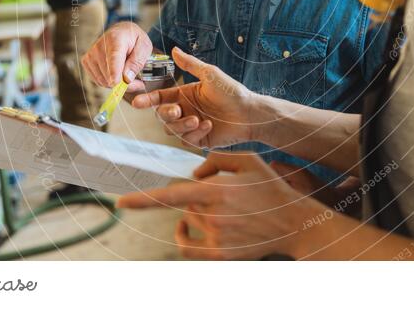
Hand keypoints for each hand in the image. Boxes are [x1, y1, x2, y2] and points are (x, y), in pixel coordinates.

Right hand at [81, 21, 152, 88]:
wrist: (121, 32)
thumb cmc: (134, 40)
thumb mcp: (144, 47)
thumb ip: (137, 62)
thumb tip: (127, 78)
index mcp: (115, 39)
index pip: (113, 59)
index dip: (114, 73)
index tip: (116, 83)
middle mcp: (99, 46)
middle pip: (108, 74)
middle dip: (124, 82)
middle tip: (137, 81)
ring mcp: (90, 54)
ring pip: (103, 80)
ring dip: (117, 83)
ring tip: (127, 75)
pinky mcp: (86, 61)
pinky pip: (98, 81)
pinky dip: (108, 81)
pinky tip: (116, 73)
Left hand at [117, 152, 323, 259]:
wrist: (293, 224)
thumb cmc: (270, 188)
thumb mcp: (249, 159)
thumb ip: (216, 158)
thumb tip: (194, 173)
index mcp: (218, 190)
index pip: (172, 196)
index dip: (143, 200)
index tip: (120, 203)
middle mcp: (213, 216)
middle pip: (185, 204)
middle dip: (195, 196)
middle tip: (222, 193)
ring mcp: (216, 238)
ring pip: (189, 221)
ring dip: (196, 213)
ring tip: (224, 208)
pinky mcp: (220, 255)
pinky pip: (189, 247)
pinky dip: (183, 236)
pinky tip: (186, 227)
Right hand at [132, 47, 260, 148]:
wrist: (249, 113)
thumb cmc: (232, 91)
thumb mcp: (210, 74)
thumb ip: (190, 64)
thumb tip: (174, 50)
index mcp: (185, 95)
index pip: (160, 98)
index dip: (148, 100)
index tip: (137, 102)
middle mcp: (186, 110)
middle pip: (162, 116)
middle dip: (166, 114)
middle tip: (177, 111)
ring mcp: (192, 126)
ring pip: (172, 130)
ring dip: (182, 125)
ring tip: (198, 119)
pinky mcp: (200, 139)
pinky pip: (187, 140)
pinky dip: (195, 134)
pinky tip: (208, 126)